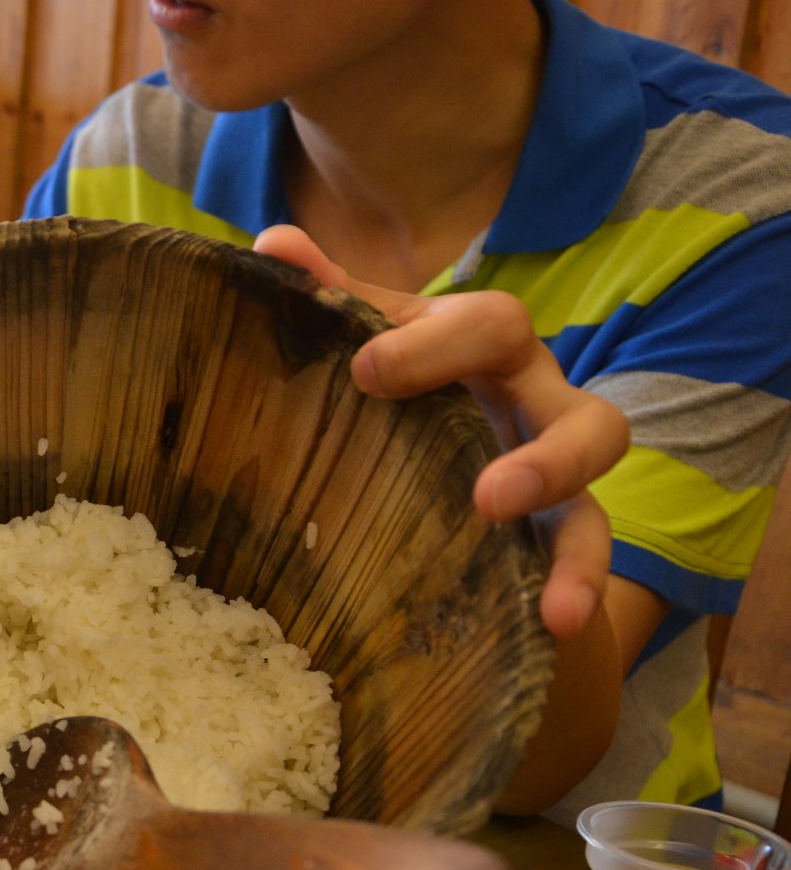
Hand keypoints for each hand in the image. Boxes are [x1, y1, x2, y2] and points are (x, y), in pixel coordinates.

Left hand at [253, 225, 629, 638]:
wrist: (444, 443)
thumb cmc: (397, 379)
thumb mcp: (368, 337)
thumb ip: (327, 294)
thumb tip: (270, 244)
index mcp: (483, 347)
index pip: (486, 324)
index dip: (433, 345)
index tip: (366, 372)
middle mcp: (534, 399)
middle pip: (576, 410)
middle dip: (543, 454)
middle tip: (486, 496)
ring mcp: (557, 465)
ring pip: (599, 487)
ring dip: (573, 527)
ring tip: (544, 585)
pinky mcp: (562, 528)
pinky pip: (584, 551)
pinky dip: (579, 586)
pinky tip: (560, 625)